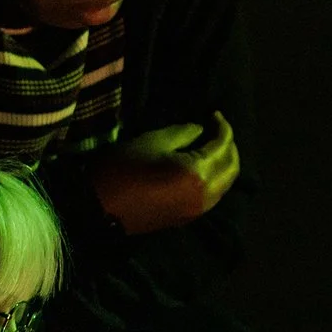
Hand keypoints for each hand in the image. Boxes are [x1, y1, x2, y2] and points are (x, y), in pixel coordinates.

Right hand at [88, 112, 239, 234]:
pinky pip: (213, 196)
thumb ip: (183, 133)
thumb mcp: (153, 141)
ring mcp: (197, 210)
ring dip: (225, 164)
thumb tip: (201, 131)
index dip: (223, 127)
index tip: (215, 114)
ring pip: (225, 185)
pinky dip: (216, 179)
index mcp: (198, 173)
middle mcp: (205, 195)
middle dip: (230, 147)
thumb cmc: (124, 168)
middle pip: (232, 169)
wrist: (99, 208)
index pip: (222, 147)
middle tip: (218, 130)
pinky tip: (204, 167)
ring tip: (213, 146)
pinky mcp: (187, 218)